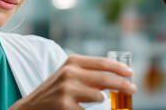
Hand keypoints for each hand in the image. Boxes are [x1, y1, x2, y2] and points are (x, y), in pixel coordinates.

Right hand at [9, 54, 136, 109]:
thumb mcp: (69, 75)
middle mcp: (69, 73)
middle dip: (123, 85)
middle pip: (105, 79)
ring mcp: (67, 90)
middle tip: (133, 90)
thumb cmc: (55, 89)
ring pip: (99, 97)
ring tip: (94, 100)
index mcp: (72, 61)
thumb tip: (116, 76)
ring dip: (101, 100)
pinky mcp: (65, 106)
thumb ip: (89, 73)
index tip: (130, 73)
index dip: (119, 68)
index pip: (102, 63)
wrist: (32, 106)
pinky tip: (79, 108)